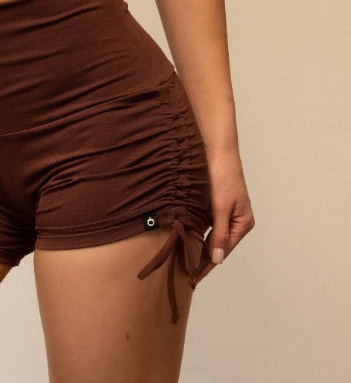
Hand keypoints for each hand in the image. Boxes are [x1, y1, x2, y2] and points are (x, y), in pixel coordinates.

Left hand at [195, 145, 254, 282]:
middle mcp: (236, 220)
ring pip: (210, 234)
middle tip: (186, 272)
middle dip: (203, 257)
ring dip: (198, 244)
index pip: (224, 251)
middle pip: (218, 245)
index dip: (209, 264)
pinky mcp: (214, 203)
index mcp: (243, 223)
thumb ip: (219, 234)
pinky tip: (185, 237)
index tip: (195, 278)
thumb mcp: (220, 207)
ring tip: (183, 260)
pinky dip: (196, 230)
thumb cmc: (222, 176)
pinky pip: (205, 223)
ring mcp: (225, 212)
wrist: (216, 149)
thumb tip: (217, 259)